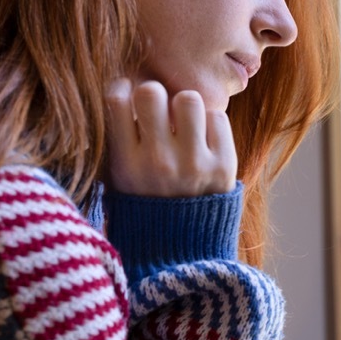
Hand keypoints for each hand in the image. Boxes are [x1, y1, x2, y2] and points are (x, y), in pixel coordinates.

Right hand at [104, 78, 237, 196]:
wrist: (183, 249)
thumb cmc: (147, 204)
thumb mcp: (118, 180)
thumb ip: (116, 141)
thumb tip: (121, 89)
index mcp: (126, 164)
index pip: (116, 100)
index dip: (122, 90)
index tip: (128, 98)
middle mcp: (158, 162)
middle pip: (151, 92)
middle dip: (155, 95)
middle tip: (160, 112)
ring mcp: (193, 163)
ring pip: (189, 99)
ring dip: (186, 107)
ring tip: (184, 125)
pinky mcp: (224, 165)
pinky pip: (218, 117)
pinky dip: (211, 124)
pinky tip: (203, 141)